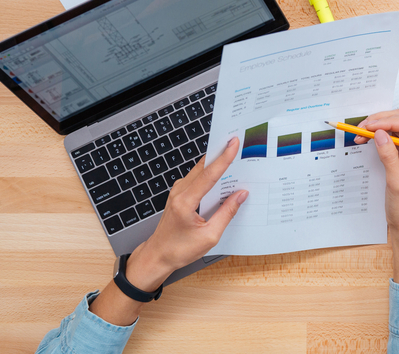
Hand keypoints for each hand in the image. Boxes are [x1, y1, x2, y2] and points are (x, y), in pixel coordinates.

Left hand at [127, 136, 248, 290]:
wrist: (157, 256)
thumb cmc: (179, 249)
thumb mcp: (209, 236)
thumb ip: (227, 213)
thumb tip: (240, 195)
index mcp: (185, 202)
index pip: (209, 175)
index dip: (223, 158)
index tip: (233, 144)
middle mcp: (179, 193)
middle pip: (203, 167)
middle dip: (220, 153)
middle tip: (235, 142)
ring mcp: (177, 192)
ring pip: (199, 171)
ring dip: (215, 163)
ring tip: (232, 155)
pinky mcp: (179, 195)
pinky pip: (196, 178)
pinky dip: (209, 173)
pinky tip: (220, 175)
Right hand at [357, 111, 398, 228]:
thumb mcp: (397, 182)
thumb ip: (389, 156)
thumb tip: (380, 134)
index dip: (390, 122)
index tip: (372, 126)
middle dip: (382, 121)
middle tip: (364, 127)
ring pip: (395, 128)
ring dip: (377, 127)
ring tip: (361, 133)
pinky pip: (390, 139)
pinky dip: (377, 136)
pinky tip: (365, 139)